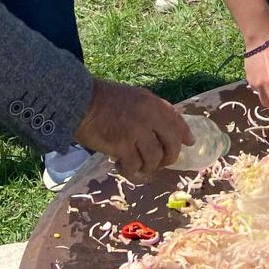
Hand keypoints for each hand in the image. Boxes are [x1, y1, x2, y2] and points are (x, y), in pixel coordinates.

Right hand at [76, 78, 191, 176]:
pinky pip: (134, 166)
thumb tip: (164, 129)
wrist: (78, 101)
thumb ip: (149, 110)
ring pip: (154, 158)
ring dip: (148, 166)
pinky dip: (131, 171)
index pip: (176, 120)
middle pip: (171, 144)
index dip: (185, 134)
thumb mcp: (132, 97)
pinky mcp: (122, 146)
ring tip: (138, 166)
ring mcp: (136, 132)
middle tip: (162, 163)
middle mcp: (148, 116)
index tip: (190, 143)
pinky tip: (122, 168)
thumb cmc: (103, 99)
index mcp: (151, 102)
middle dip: (170, 158)